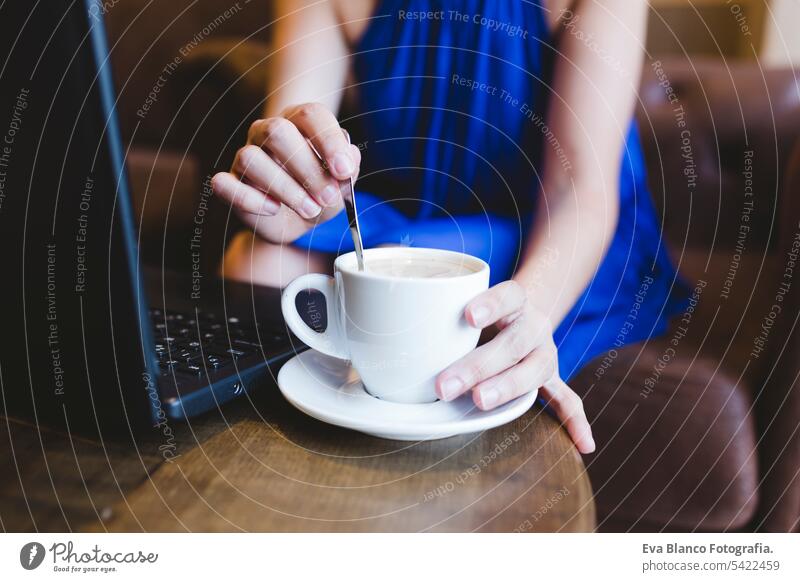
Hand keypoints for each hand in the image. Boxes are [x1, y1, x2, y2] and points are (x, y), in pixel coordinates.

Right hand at [211, 102, 360, 243]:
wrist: (296, 222)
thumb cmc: (319, 194)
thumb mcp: (341, 185)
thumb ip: (348, 169)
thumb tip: (350, 156)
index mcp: (298, 122)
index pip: (310, 115)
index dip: (328, 141)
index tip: (343, 171)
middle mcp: (267, 131)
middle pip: (278, 132)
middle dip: (308, 168)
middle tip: (328, 197)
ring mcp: (245, 155)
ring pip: (252, 158)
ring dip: (286, 189)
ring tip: (310, 209)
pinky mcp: (230, 183)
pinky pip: (225, 184)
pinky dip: (250, 200)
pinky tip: (274, 209)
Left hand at [435, 280, 595, 453]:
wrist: (521, 312)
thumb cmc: (480, 312)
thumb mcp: (464, 300)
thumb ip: (438, 313)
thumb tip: (385, 333)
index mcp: (516, 301)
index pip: (508, 294)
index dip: (491, 303)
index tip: (466, 314)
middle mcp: (534, 325)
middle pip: (513, 342)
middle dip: (478, 365)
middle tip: (445, 384)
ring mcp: (545, 354)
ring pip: (534, 371)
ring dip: (507, 387)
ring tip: (480, 401)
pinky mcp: (550, 378)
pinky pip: (567, 400)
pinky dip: (575, 422)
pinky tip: (584, 445)